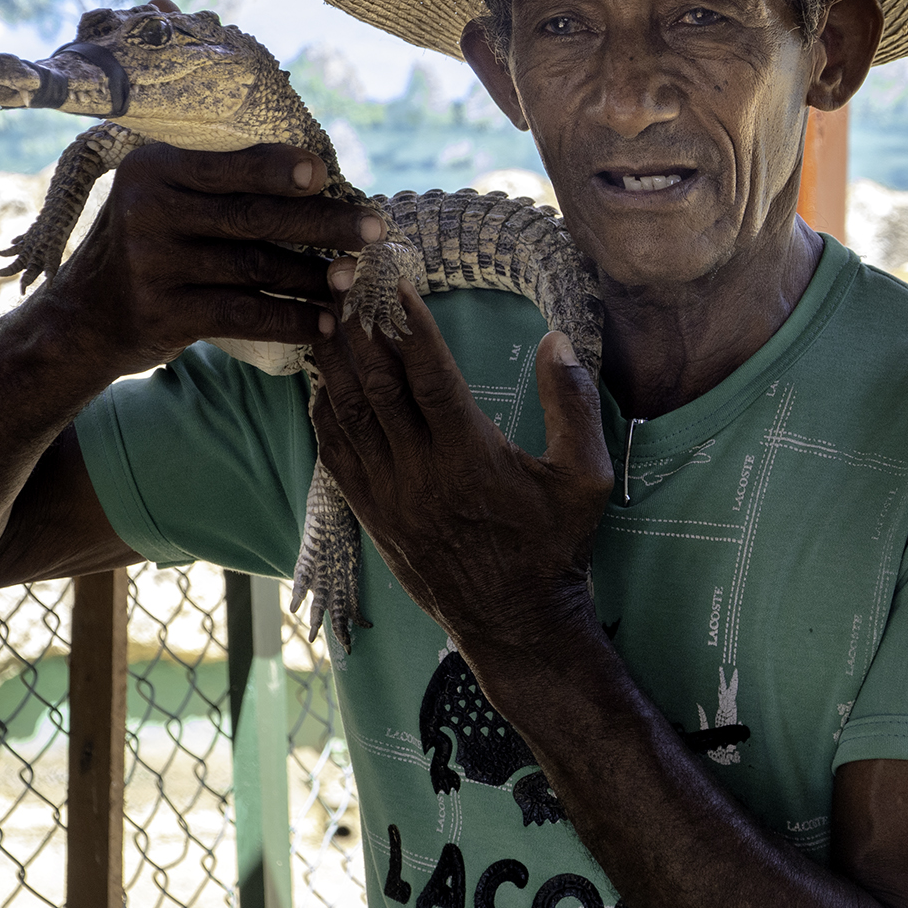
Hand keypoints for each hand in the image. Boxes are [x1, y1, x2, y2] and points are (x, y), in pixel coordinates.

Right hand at [39, 141, 380, 376]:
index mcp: (154, 167)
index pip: (232, 166)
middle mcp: (149, 210)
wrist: (82, 319)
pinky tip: (325, 323)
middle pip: (254, 216)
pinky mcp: (164, 313)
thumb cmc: (148, 246)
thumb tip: (318, 180)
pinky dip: (291, 318)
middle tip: (375, 229)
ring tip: (356, 279)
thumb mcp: (164, 198)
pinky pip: (245, 313)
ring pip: (255, 267)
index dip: (282, 170)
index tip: (327, 175)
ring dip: (315, 276)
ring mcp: (153, 264)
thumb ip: (220, 184)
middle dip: (323, 224)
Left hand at [308, 283, 613, 656]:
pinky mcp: (372, 516)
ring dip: (335, 365)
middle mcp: (420, 472)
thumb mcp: (585, 477)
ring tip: (327, 319)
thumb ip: (574, 406)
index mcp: (470, 455)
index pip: (430, 375)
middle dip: (361, 331)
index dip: (410, 326)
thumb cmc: (554, 547)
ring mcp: (390, 495)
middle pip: (377, 386)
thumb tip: (557, 341)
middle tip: (347, 286)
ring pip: (349, 417)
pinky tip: (322, 384)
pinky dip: (324, 415)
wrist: (516, 623)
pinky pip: (335, 456)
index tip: (395, 284)